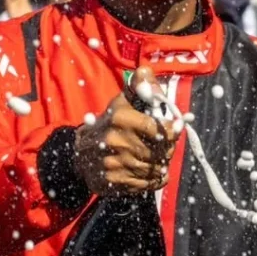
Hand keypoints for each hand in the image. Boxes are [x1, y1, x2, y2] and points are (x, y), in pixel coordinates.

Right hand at [73, 68, 174, 195]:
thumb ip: (139, 85)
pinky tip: (150, 170)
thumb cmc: (108, 124)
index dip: (173, 130)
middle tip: (166, 144)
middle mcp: (117, 141)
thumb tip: (147, 72)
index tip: (177, 127)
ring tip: (157, 156)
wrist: (79, 154)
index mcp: (121, 118)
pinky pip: (148, 184)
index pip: (160, 129)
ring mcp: (115, 164)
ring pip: (156, 168)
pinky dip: (154, 178)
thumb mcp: (121, 101)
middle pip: (161, 150)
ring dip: (162, 163)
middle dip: (169, 147)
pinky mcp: (115, 182)